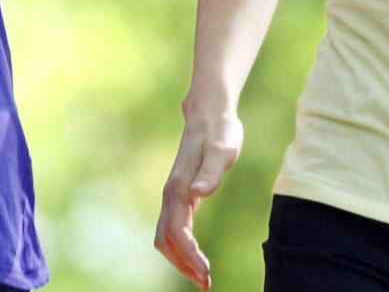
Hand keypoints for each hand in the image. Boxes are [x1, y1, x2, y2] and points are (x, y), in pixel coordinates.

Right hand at [153, 110, 243, 288]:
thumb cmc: (220, 131)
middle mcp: (171, 194)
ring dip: (180, 260)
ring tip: (202, 277)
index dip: (189, 256)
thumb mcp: (223, 149)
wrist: (209, 114)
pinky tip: (197, 257)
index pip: (178, 232)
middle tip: (206, 283)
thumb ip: (212, 171)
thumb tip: (199, 193)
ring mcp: (173, 195)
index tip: (206, 273)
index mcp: (179, 187)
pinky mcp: (180, 195)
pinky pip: (173, 229)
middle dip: (183, 265)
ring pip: (165, 237)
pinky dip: (182, 248)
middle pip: (166, 240)